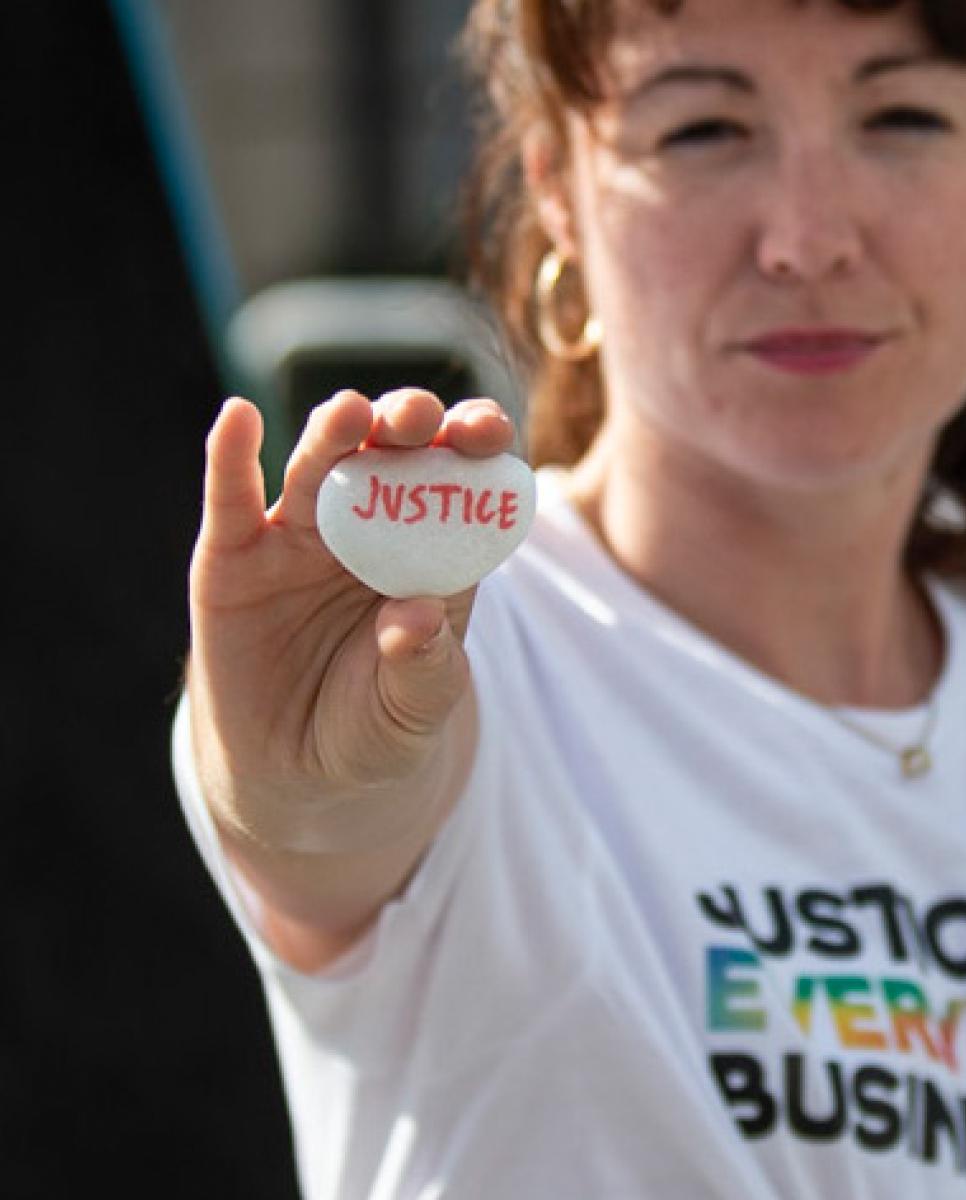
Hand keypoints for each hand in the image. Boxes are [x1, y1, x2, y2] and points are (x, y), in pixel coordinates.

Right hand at [186, 389, 514, 852]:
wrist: (300, 773)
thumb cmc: (377, 727)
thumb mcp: (415, 708)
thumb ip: (423, 664)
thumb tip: (416, 617)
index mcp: (433, 551)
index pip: (461, 484)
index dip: (474, 448)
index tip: (487, 433)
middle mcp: (370, 526)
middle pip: (391, 457)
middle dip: (406, 427)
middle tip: (417, 416)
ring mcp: (301, 536)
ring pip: (319, 468)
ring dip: (333, 433)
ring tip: (349, 412)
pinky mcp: (234, 558)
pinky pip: (231, 500)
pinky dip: (231, 456)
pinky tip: (239, 418)